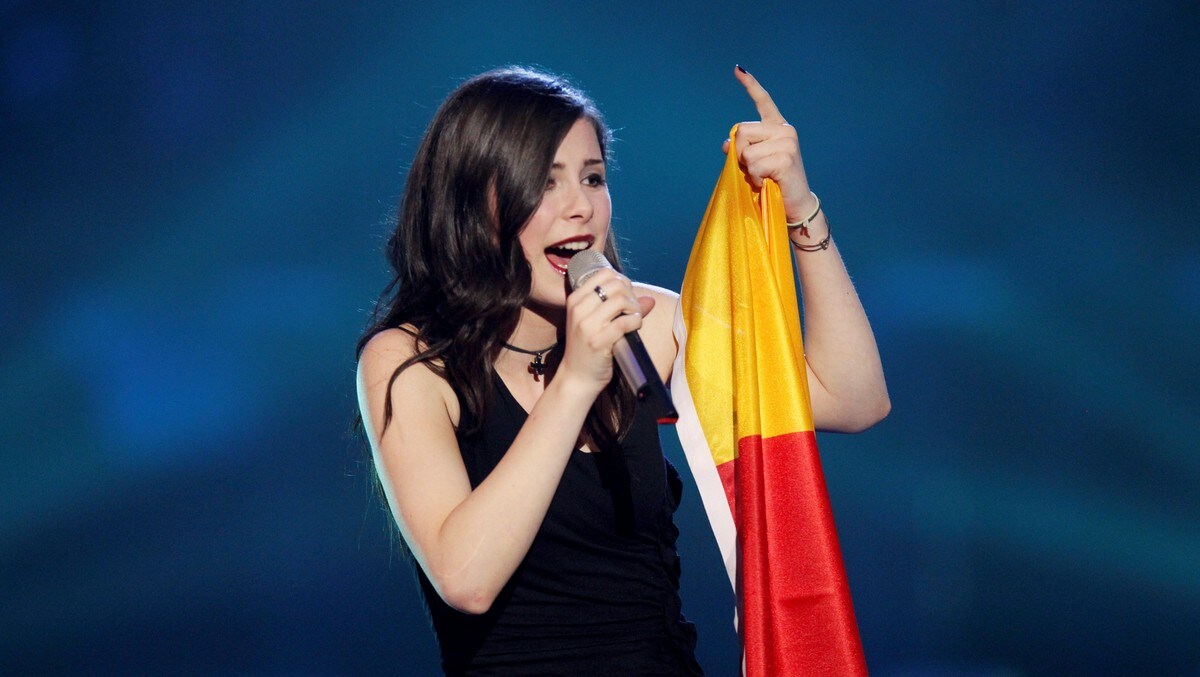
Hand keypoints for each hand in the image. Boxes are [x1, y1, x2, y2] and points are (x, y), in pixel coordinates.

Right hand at [558, 268, 654, 393]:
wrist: (577, 377)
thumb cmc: (588, 348)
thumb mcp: (596, 322)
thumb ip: (620, 307)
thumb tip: (649, 299)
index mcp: (575, 300)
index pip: (603, 273)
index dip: (622, 280)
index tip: (627, 295)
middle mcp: (578, 309)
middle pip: (614, 284)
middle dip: (630, 294)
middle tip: (633, 309)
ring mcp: (587, 325)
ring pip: (620, 300)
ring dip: (634, 308)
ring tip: (634, 318)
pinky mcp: (599, 341)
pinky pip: (625, 322)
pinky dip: (636, 321)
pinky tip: (635, 326)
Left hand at [722, 65, 817, 221]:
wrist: (795, 204)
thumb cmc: (772, 183)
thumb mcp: (754, 162)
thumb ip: (741, 149)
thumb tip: (725, 143)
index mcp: (777, 127)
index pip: (763, 101)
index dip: (750, 85)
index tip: (738, 69)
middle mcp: (784, 129)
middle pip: (742, 131)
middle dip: (740, 153)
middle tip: (754, 168)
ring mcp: (787, 142)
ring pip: (746, 151)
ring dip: (748, 169)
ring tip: (763, 177)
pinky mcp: (786, 157)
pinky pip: (754, 165)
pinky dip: (754, 178)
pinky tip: (767, 182)